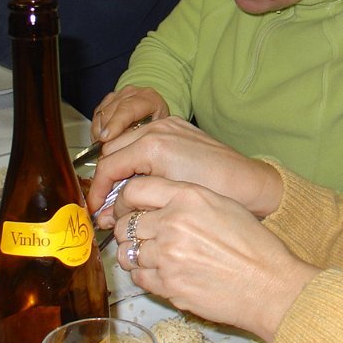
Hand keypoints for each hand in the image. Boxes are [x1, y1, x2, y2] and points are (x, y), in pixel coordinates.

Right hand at [88, 116, 284, 223]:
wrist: (248, 183)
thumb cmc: (213, 193)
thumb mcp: (166, 199)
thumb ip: (131, 204)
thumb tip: (104, 217)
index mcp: (152, 145)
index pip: (108, 165)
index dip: (97, 191)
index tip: (93, 210)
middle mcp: (157, 128)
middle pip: (112, 150)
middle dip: (106, 179)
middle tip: (106, 206)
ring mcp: (167, 124)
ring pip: (126, 143)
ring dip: (120, 167)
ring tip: (123, 194)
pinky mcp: (176, 127)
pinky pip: (144, 138)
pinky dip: (136, 157)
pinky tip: (142, 178)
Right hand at [92, 85, 169, 140]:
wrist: (156, 112)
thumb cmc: (158, 123)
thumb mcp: (157, 130)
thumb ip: (142, 135)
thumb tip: (125, 147)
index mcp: (148, 98)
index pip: (128, 109)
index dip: (115, 124)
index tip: (106, 138)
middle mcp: (133, 93)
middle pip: (111, 111)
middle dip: (104, 131)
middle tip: (103, 149)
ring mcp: (120, 94)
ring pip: (101, 112)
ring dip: (99, 131)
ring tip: (103, 146)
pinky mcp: (109, 99)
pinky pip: (97, 114)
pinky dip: (97, 128)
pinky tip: (101, 138)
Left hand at [112, 175, 318, 341]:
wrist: (269, 284)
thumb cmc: (253, 244)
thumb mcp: (222, 205)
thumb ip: (185, 199)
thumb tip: (154, 204)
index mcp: (187, 197)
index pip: (134, 190)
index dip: (125, 201)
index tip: (127, 208)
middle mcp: (173, 223)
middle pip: (125, 224)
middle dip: (128, 231)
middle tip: (141, 237)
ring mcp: (168, 256)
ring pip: (128, 253)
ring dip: (136, 256)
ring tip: (153, 257)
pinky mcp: (168, 285)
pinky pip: (139, 278)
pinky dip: (146, 276)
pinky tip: (164, 273)